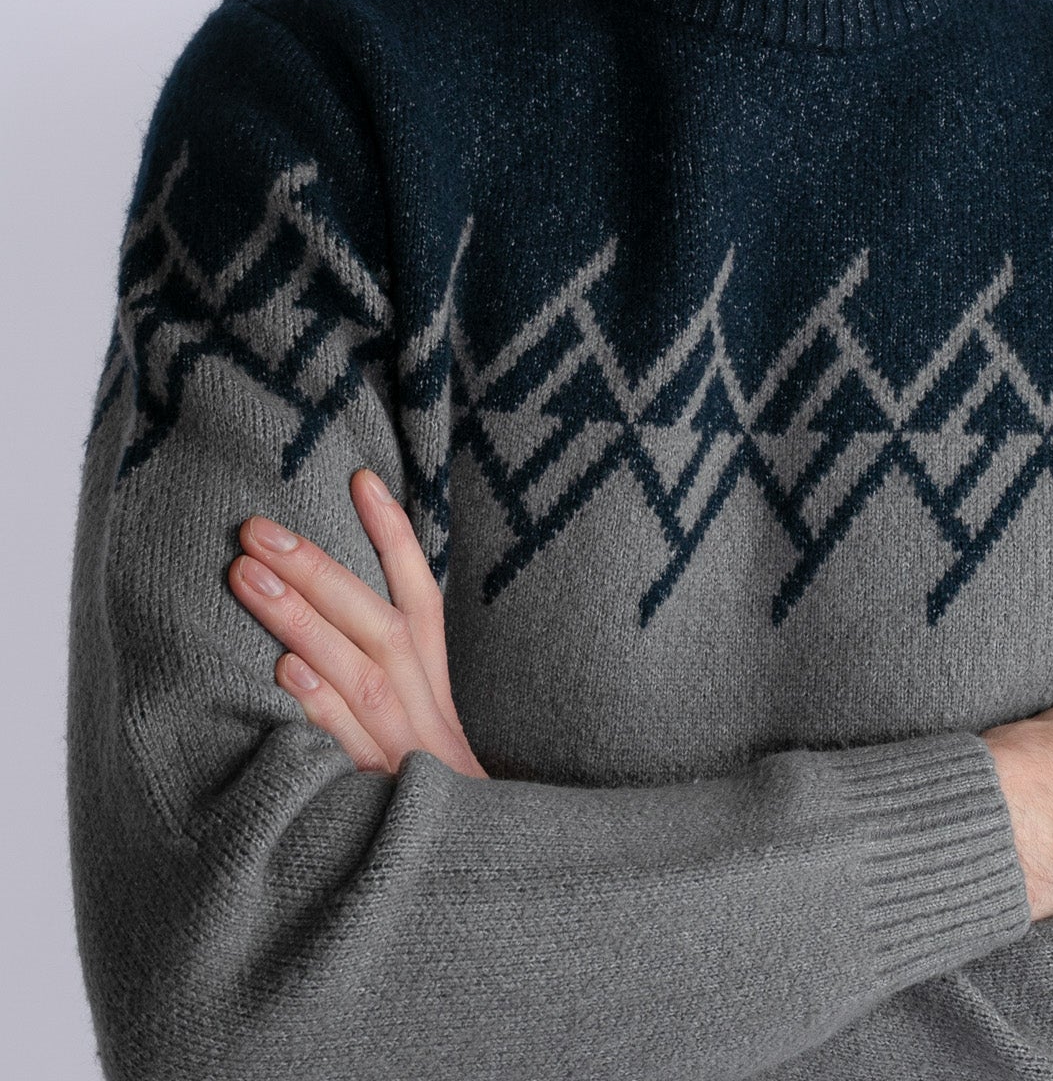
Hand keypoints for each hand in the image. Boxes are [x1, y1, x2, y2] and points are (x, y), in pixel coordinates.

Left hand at [228, 468, 487, 779]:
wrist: (487, 895)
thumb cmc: (440, 810)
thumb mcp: (428, 737)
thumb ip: (394, 683)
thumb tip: (321, 633)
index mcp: (438, 691)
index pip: (420, 597)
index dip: (394, 536)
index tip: (358, 476)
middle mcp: (428, 714)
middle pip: (378, 625)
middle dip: (318, 569)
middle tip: (257, 526)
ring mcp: (408, 757)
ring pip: (359, 674)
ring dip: (302, 621)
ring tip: (245, 576)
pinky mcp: (387, 806)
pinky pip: (353, 753)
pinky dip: (325, 714)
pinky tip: (286, 678)